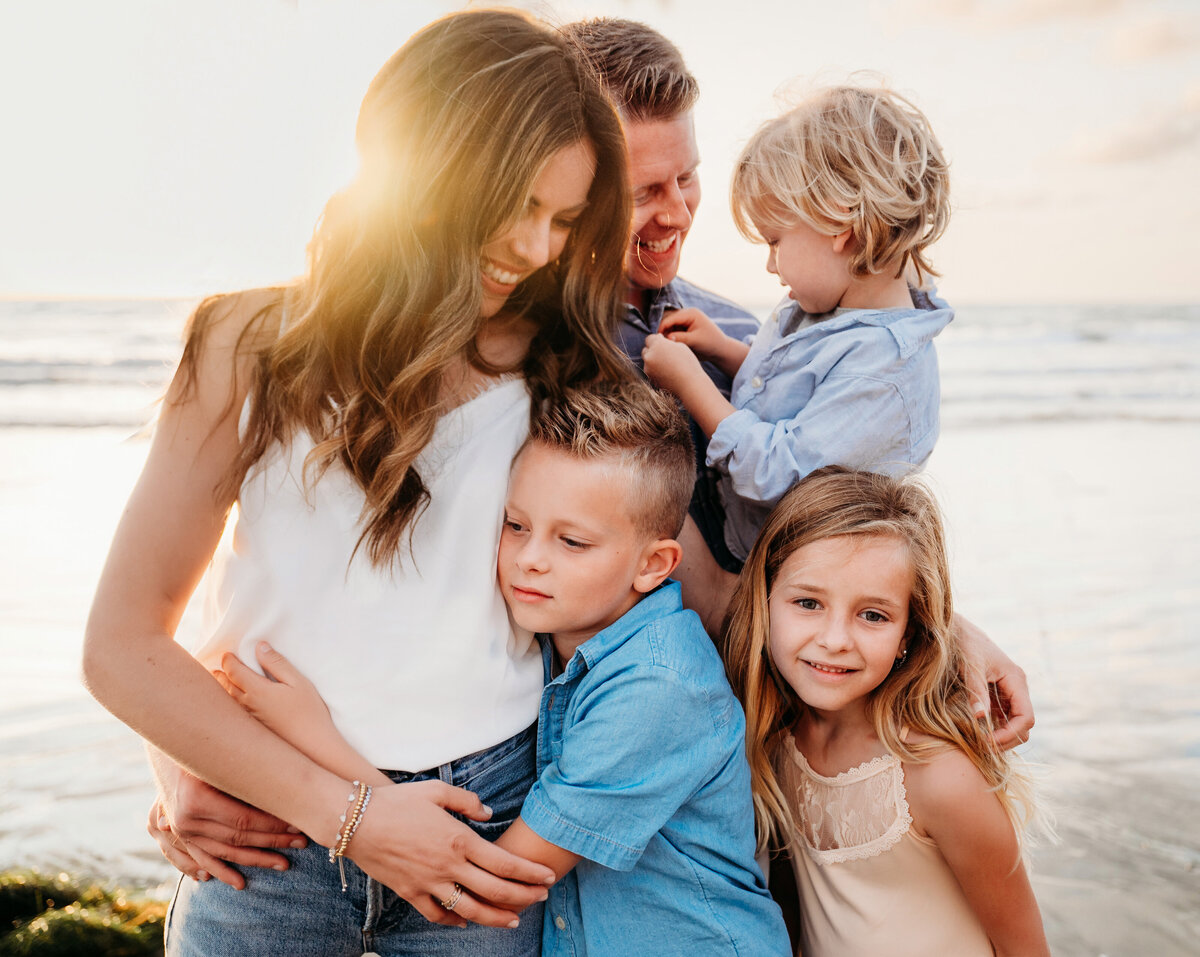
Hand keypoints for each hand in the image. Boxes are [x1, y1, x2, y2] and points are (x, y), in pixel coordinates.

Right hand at [150, 754, 305, 888]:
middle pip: (237, 838)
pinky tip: (240, 882)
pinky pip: (203, 858)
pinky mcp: (179, 834)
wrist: (171, 744)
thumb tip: (291, 787)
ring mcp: (180, 830)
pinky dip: (221, 870)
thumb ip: (249, 774)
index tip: (299, 824)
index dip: (273, 825)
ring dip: (256, 859)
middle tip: (302, 843)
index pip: (243, 820)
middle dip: (273, 842)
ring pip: (224, 852)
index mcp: (196, 799)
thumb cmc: (207, 744)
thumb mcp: (225, 755)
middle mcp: (184, 820)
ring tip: (284, 864)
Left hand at [214, 642, 333, 749]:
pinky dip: (229, 700)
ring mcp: (249, 719)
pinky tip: (234, 700)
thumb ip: (277, 663)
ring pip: (228, 700)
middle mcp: (248, 705)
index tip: (226, 654)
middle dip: (220, 674)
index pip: (234, 671)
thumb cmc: (309, 711)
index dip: (228, 661)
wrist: (311, 745)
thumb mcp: (297, 681)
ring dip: (222, 688)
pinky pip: (235, 710)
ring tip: (219, 680)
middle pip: (226, 686)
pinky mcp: (254, 728)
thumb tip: (259, 646)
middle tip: (218, 667)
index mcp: (257, 691)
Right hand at [348, 780, 554, 928]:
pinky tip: (466, 921)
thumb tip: (489, 813)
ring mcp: (428, 883)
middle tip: (542, 898)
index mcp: (459, 839)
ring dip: (496, 917)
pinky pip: (436, 914)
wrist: (355, 821)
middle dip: (524, 897)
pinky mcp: (410, 893)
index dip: (530, 873)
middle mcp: (448, 866)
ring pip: (470, 910)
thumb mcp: (437, 791)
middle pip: (495, 891)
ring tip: (514, 919)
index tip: (548, 877)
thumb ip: (468, 802)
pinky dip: (454, 921)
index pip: (504, 863)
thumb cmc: (398, 801)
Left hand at [642, 332, 705, 396]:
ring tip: (668, 365)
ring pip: (647, 362)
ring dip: (654, 361)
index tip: (663, 342)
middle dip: (653, 350)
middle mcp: (649, 356)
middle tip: (665, 354)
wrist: (690, 384)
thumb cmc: (688, 363)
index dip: (656, 340)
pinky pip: (650, 372)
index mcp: (657, 345)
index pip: (650, 338)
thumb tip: (661, 340)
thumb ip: (668, 342)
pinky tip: (667, 373)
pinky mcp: (650, 379)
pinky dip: (655, 371)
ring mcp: (648, 368)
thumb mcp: (681, 346)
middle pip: (646, 350)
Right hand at [659, 307, 725, 358]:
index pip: (671, 318)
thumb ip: (680, 338)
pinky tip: (673, 346)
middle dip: (664, 332)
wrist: (720, 350)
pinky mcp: (685, 328)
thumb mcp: (695, 341)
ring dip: (667, 335)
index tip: (658, 341)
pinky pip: (673, 331)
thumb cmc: (710, 344)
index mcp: (691, 313)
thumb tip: (665, 338)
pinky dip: (671, 338)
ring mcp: (686, 321)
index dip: (662, 328)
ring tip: (668, 346)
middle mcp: (687, 314)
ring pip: (670, 327)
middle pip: (668, 321)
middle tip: (662, 345)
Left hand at [955, 614, 1034, 749]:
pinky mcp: (997, 695)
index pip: (1026, 717)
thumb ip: (976, 690)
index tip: (988, 742)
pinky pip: (1001, 719)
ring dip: (1000, 737)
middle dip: (1006, 740)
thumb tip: (979, 716)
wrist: (956, 629)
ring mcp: (1008, 692)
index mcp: (1016, 680)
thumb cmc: (963, 643)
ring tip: (977, 743)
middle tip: (981, 747)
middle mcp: (1016, 688)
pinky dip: (993, 729)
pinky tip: (975, 734)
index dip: (1010, 734)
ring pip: (1013, 725)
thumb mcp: (969, 665)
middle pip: (1023, 726)